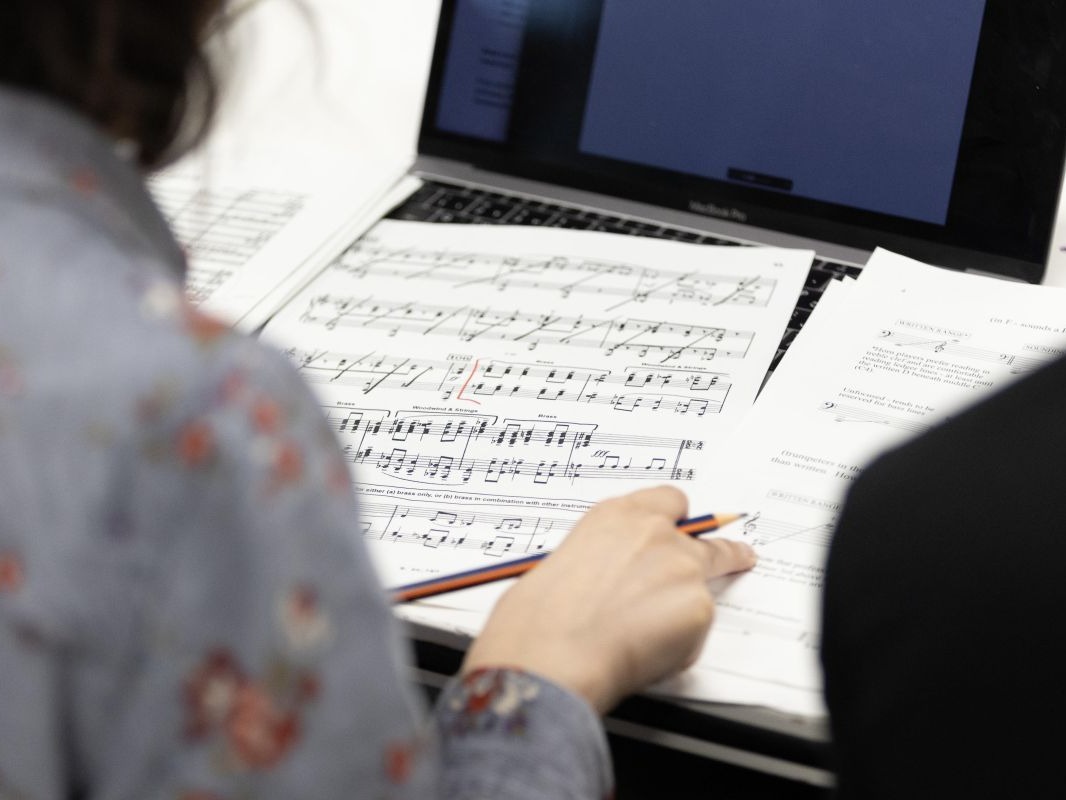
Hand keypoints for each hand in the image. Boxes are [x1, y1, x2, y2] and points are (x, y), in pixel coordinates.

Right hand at [462, 486, 756, 713]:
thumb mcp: (564, 563)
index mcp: (617, 516)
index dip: (676, 521)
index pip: (668, 501)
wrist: (552, 650)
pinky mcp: (700, 607)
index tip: (683, 529)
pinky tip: (646, 654)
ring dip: (690, 605)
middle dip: (720, 551)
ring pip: (706, 583)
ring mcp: (683, 568)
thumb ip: (605, 558)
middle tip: (738, 555)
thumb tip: (617, 578)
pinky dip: (680, 644)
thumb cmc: (542, 616)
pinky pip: (697, 628)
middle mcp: (656, 533)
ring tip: (659, 633)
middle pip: (704, 536)